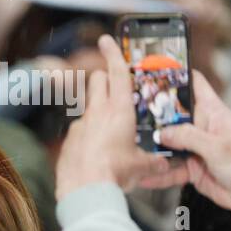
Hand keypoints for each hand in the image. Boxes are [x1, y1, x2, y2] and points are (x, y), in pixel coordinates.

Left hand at [55, 35, 170, 200]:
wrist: (84, 190)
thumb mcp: (143, 166)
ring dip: (98, 111)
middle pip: (97, 81)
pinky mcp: (69, 140)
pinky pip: (80, 131)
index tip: (106, 40)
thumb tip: (162, 163)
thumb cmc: (115, 173)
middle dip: (104, 78)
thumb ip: (153, 159)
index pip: (117, 73)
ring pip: (88, 107)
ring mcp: (79, 126)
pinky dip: (88, 135)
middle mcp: (96, 113)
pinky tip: (96, 153)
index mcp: (119, 111)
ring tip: (111, 132)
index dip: (113, 54)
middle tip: (114, 86)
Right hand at [145, 69, 230, 210]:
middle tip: (128, 113)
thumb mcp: (218, 146)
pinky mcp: (192, 169)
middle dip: (152, 116)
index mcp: (213, 114)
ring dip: (151, 149)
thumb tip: (162, 133)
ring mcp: (196, 149)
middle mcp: (202, 129)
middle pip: (172, 117)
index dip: (177, 75)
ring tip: (131, 148)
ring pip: (167, 146)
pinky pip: (169, 172)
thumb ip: (188, 137)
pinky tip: (144, 177)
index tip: (154, 70)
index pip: (195, 86)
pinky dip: (156, 176)